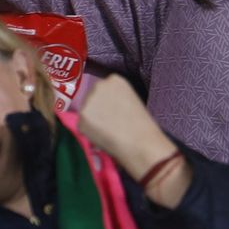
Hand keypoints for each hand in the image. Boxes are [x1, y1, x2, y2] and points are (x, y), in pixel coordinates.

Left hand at [77, 75, 190, 206]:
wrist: (146, 147)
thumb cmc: (147, 130)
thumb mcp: (132, 106)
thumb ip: (116, 102)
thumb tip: (102, 109)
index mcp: (116, 80)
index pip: (100, 89)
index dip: (105, 106)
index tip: (116, 118)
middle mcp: (100, 86)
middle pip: (89, 100)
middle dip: (97, 113)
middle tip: (113, 129)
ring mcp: (89, 102)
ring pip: (84, 114)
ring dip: (92, 124)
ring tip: (110, 135)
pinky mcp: (83, 119)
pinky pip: (82, 128)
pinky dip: (90, 135)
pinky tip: (104, 140)